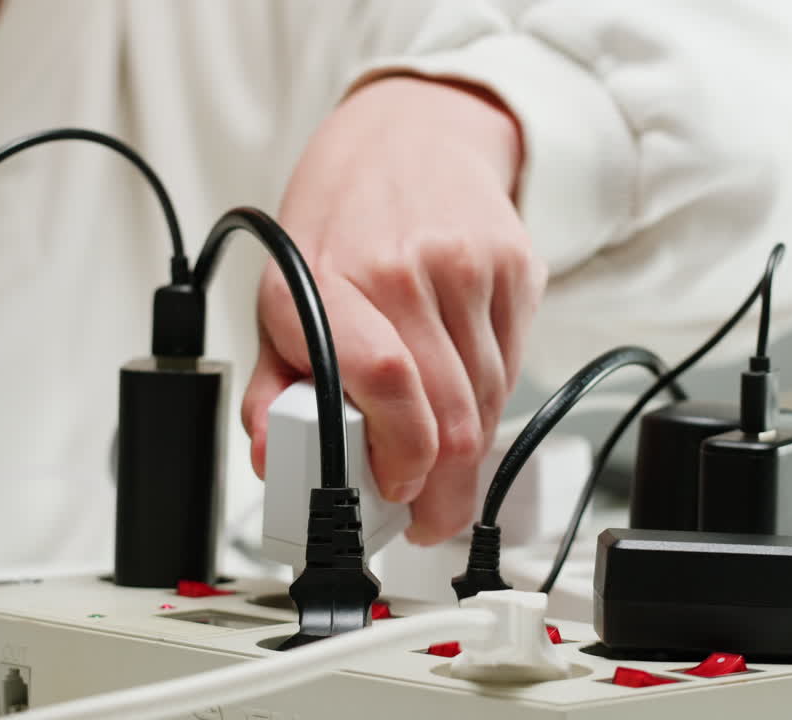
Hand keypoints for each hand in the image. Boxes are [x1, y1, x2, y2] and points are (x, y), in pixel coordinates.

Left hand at [241, 76, 545, 544]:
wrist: (408, 135)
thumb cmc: (339, 223)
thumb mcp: (280, 293)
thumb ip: (273, 388)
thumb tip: (274, 460)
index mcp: (330, 279)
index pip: (383, 382)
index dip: (399, 456)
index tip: (394, 491)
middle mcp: (406, 267)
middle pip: (450, 413)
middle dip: (443, 489)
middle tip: (429, 514)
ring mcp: (471, 266)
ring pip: (490, 401)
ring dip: (467, 449)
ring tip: (442, 456)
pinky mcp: (519, 268)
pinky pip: (514, 367)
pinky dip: (491, 398)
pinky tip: (464, 389)